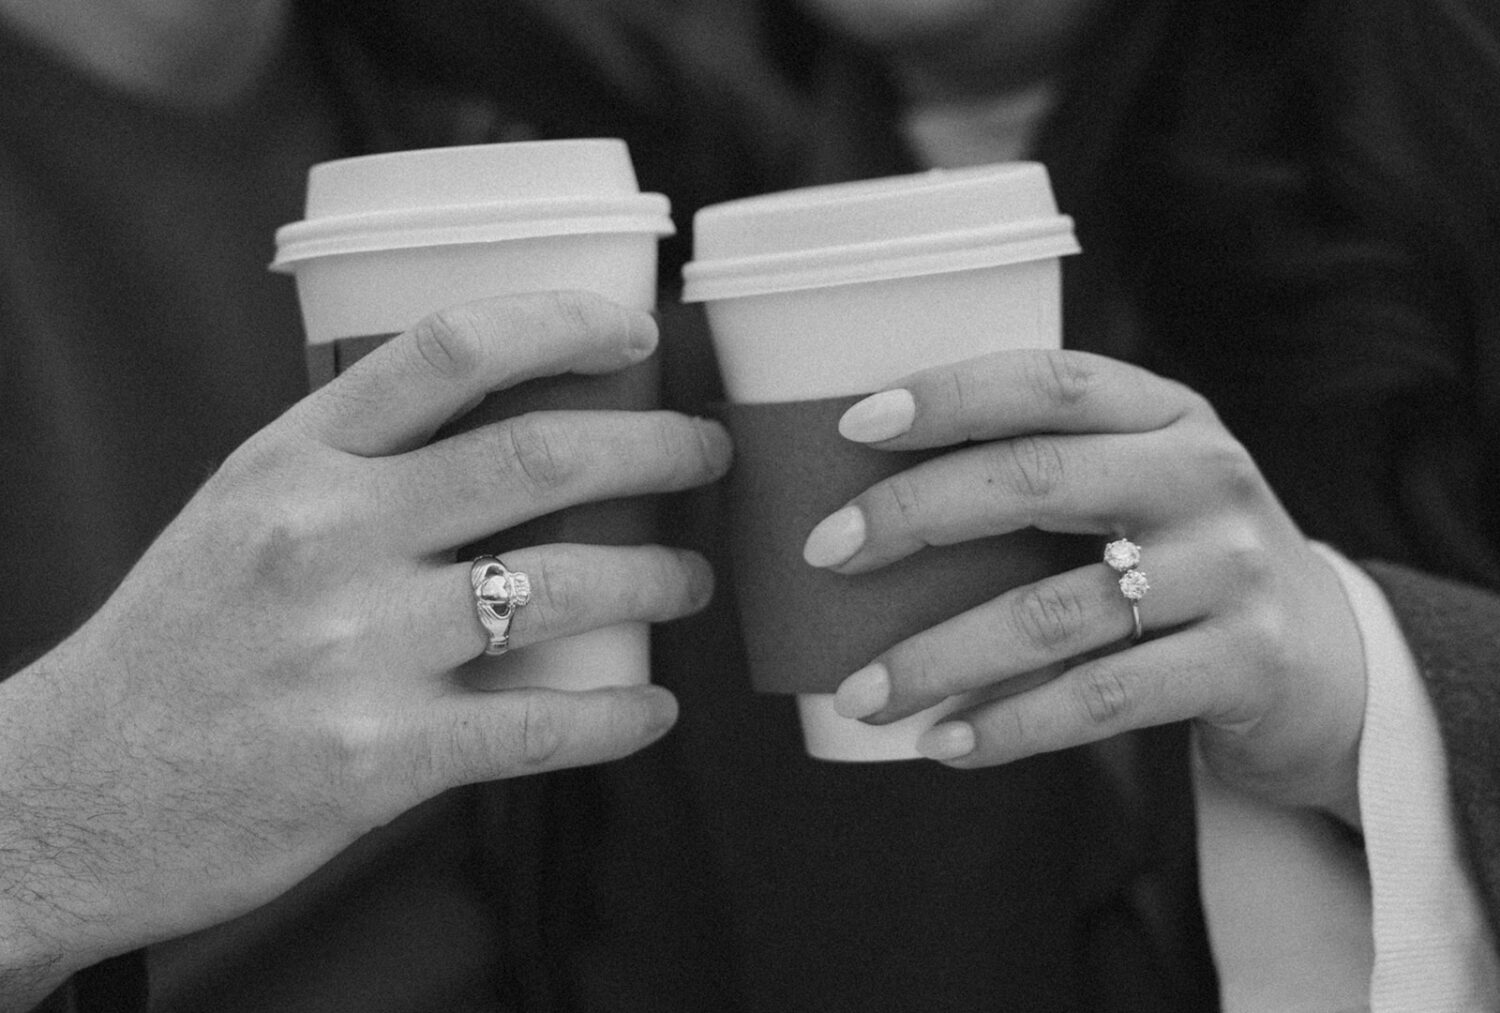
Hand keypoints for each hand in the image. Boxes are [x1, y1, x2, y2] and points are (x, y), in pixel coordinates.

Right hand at [0, 292, 730, 998]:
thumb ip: (355, 468)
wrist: (72, 794)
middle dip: (657, 448)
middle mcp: (326, 539)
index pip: (449, 349)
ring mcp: (354, 652)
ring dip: (659, 578)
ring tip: (690, 579)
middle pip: (538, 458)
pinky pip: (542, 728)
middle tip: (704, 454)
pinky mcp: (378, 761)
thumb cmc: (175, 644)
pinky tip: (654, 708)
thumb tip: (505, 429)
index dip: (564, 324)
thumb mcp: (242, 512)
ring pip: (563, 588)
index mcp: (293, 459)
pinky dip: (621, 716)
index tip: (635, 336)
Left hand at [802, 349, 1365, 822]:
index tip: (855, 423)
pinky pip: (1100, 698)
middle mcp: (1205, 475)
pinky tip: (944, 744)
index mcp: (1166, 414)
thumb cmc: (1182, 561)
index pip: (1049, 380)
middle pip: (1037, 480)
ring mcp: (1230, 570)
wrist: (1328, 661)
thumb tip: (868, 504)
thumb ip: (1048, 475)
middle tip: (826, 555)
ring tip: (861, 693)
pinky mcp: (1244, 663)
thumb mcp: (1142, 486)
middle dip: (914, 515)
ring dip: (940, 657)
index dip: (949, 394)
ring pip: (1055, 609)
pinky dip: (1011, 726)